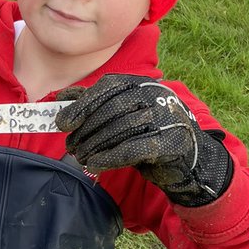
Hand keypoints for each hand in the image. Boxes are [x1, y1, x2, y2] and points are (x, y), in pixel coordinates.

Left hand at [55, 75, 232, 206]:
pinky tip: (95, 165)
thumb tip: (61, 97)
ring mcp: (168, 117)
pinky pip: (134, 148)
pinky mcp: (174, 141)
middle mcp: (157, 95)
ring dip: (95, 146)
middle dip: (87, 130)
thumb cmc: (147, 136)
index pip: (109, 86)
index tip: (62, 123)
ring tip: (80, 157)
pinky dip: (110, 158)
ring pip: (122, 129)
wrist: (187, 162)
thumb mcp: (120, 117)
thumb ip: (94, 104)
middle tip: (71, 147)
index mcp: (142, 83)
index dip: (83, 104)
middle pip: (113, 109)